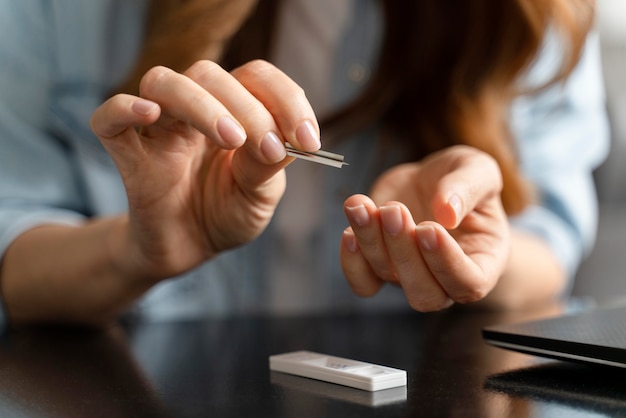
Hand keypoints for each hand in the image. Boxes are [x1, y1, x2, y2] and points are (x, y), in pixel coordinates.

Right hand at [90, 60, 319, 280]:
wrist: (189, 249)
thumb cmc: (226, 214)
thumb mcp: (260, 194)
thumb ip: (269, 166)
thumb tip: (286, 138)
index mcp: (232, 111)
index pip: (255, 76)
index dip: (286, 99)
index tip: (309, 140)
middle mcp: (194, 110)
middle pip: (209, 74)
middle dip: (249, 109)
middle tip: (271, 151)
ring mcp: (157, 128)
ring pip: (164, 83)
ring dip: (202, 104)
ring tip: (232, 140)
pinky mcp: (127, 153)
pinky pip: (108, 118)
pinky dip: (124, 108)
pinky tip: (149, 114)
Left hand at [340, 145, 509, 310]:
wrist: (430, 181)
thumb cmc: (463, 181)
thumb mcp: (478, 170)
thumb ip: (468, 187)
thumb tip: (447, 212)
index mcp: (482, 262)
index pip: (469, 283)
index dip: (447, 262)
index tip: (429, 228)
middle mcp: (444, 279)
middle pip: (424, 294)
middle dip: (404, 254)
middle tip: (395, 211)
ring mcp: (409, 277)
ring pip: (387, 277)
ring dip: (371, 242)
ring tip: (362, 206)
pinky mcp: (379, 267)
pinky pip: (362, 282)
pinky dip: (351, 261)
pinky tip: (351, 228)